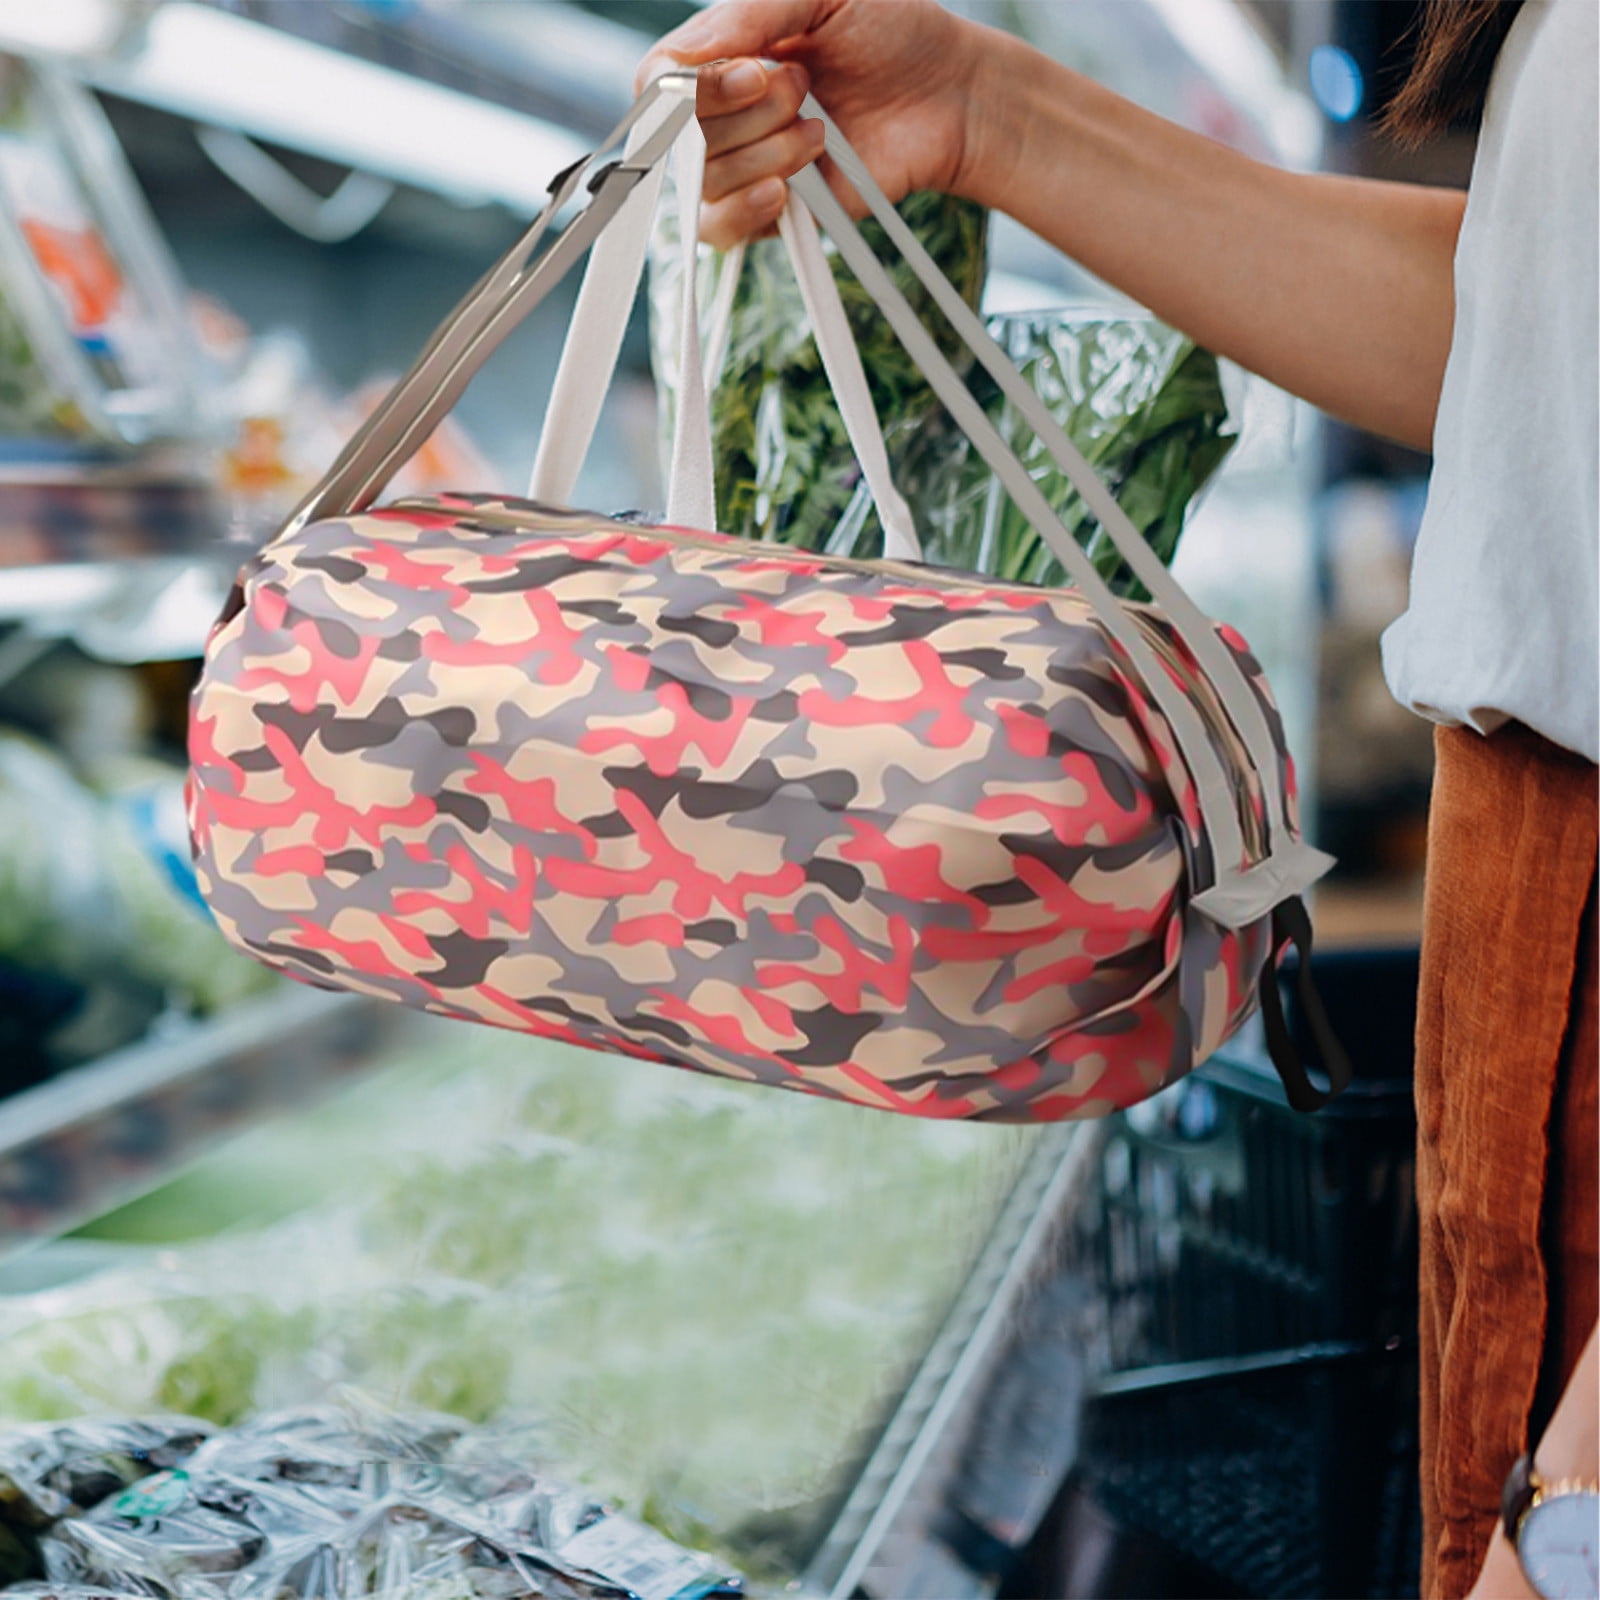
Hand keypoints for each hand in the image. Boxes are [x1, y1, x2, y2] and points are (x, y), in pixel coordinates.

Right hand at [636, 0, 985, 248]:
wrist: (949, 95)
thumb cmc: (892, 32)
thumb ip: (750, 14)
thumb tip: (681, 60)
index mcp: (723, 53)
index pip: (660, 81)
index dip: (693, 88)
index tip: (754, 72)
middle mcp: (724, 111)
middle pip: (681, 135)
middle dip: (748, 114)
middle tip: (805, 87)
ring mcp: (745, 164)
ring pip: (707, 182)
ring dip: (767, 154)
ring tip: (820, 131)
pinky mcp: (770, 213)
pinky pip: (722, 228)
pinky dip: (747, 210)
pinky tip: (784, 190)